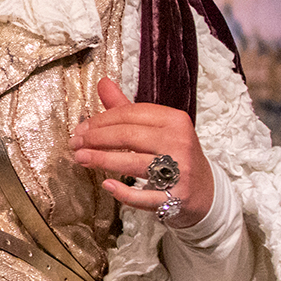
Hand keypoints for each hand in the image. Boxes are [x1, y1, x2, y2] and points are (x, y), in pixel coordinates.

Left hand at [68, 78, 214, 228]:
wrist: (206, 191)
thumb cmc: (174, 154)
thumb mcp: (157, 127)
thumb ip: (127, 108)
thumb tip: (102, 83)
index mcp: (174, 120)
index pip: (129, 114)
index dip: (100, 120)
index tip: (80, 128)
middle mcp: (179, 142)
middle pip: (127, 136)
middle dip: (96, 139)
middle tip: (75, 144)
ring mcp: (180, 171)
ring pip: (132, 163)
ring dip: (101, 160)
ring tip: (80, 159)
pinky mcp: (176, 197)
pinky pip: (144, 196)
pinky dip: (123, 192)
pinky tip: (107, 185)